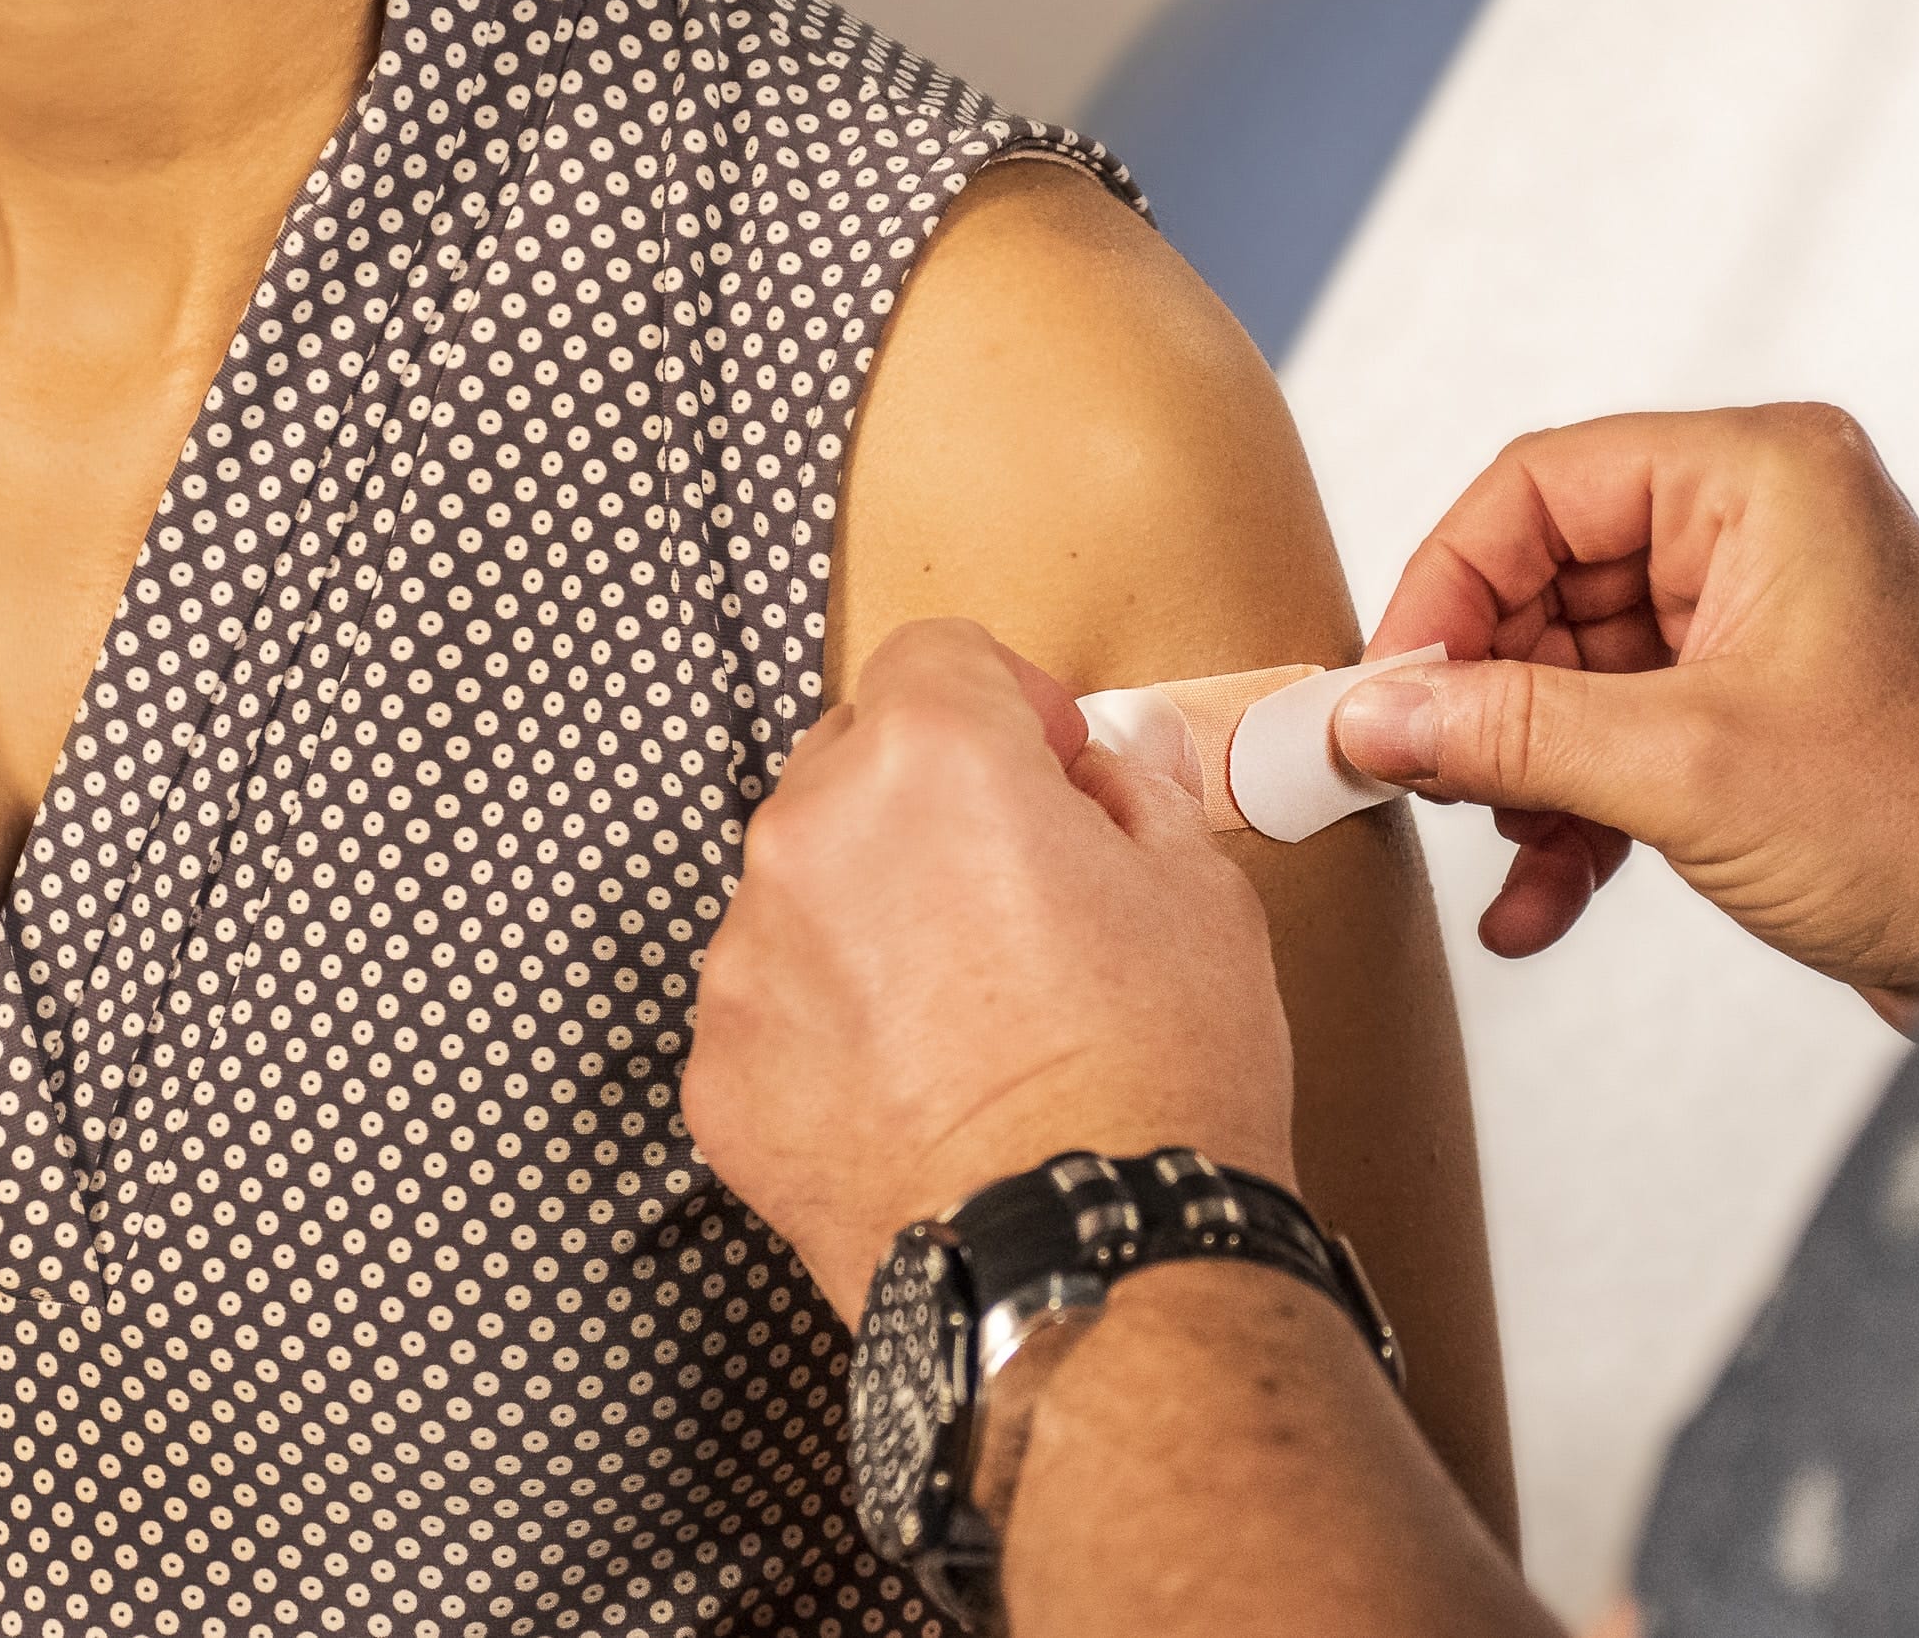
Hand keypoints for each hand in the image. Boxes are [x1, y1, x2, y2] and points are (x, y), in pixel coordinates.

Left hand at [682, 619, 1297, 1324]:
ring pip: (803, 889)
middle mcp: (808, 838)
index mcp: (928, 760)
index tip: (1049, 757)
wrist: (1087, 1266)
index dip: (1007, 698)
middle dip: (929, 800)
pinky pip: (773, 1006)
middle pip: (851, 761)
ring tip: (974, 1011)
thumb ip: (1130, 796)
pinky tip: (921, 1085)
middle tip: (1022, 886)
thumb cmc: (1156, 1080)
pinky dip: (831, 1025)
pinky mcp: (720, 1075)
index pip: (935, 653)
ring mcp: (747, 963)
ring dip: (872, 915)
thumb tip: (1104, 771)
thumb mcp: (1199, 892)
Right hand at [1340, 407, 1918, 1027]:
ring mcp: (1762, 624)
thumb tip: (1370, 713)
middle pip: (1550, 581)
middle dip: (1483, 696)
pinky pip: (1624, 739)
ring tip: (1498, 853)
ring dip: (1523, 773)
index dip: (1446, 582)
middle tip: (1416, 778)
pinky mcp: (1760, 716)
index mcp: (1762, 478)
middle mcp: (1762, 529)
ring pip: (1577, 673)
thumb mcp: (1684, 769)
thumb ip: (1509, 730)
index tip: (1385, 686)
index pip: (1543, 487)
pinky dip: (1575, 816)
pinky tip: (1538, 907)